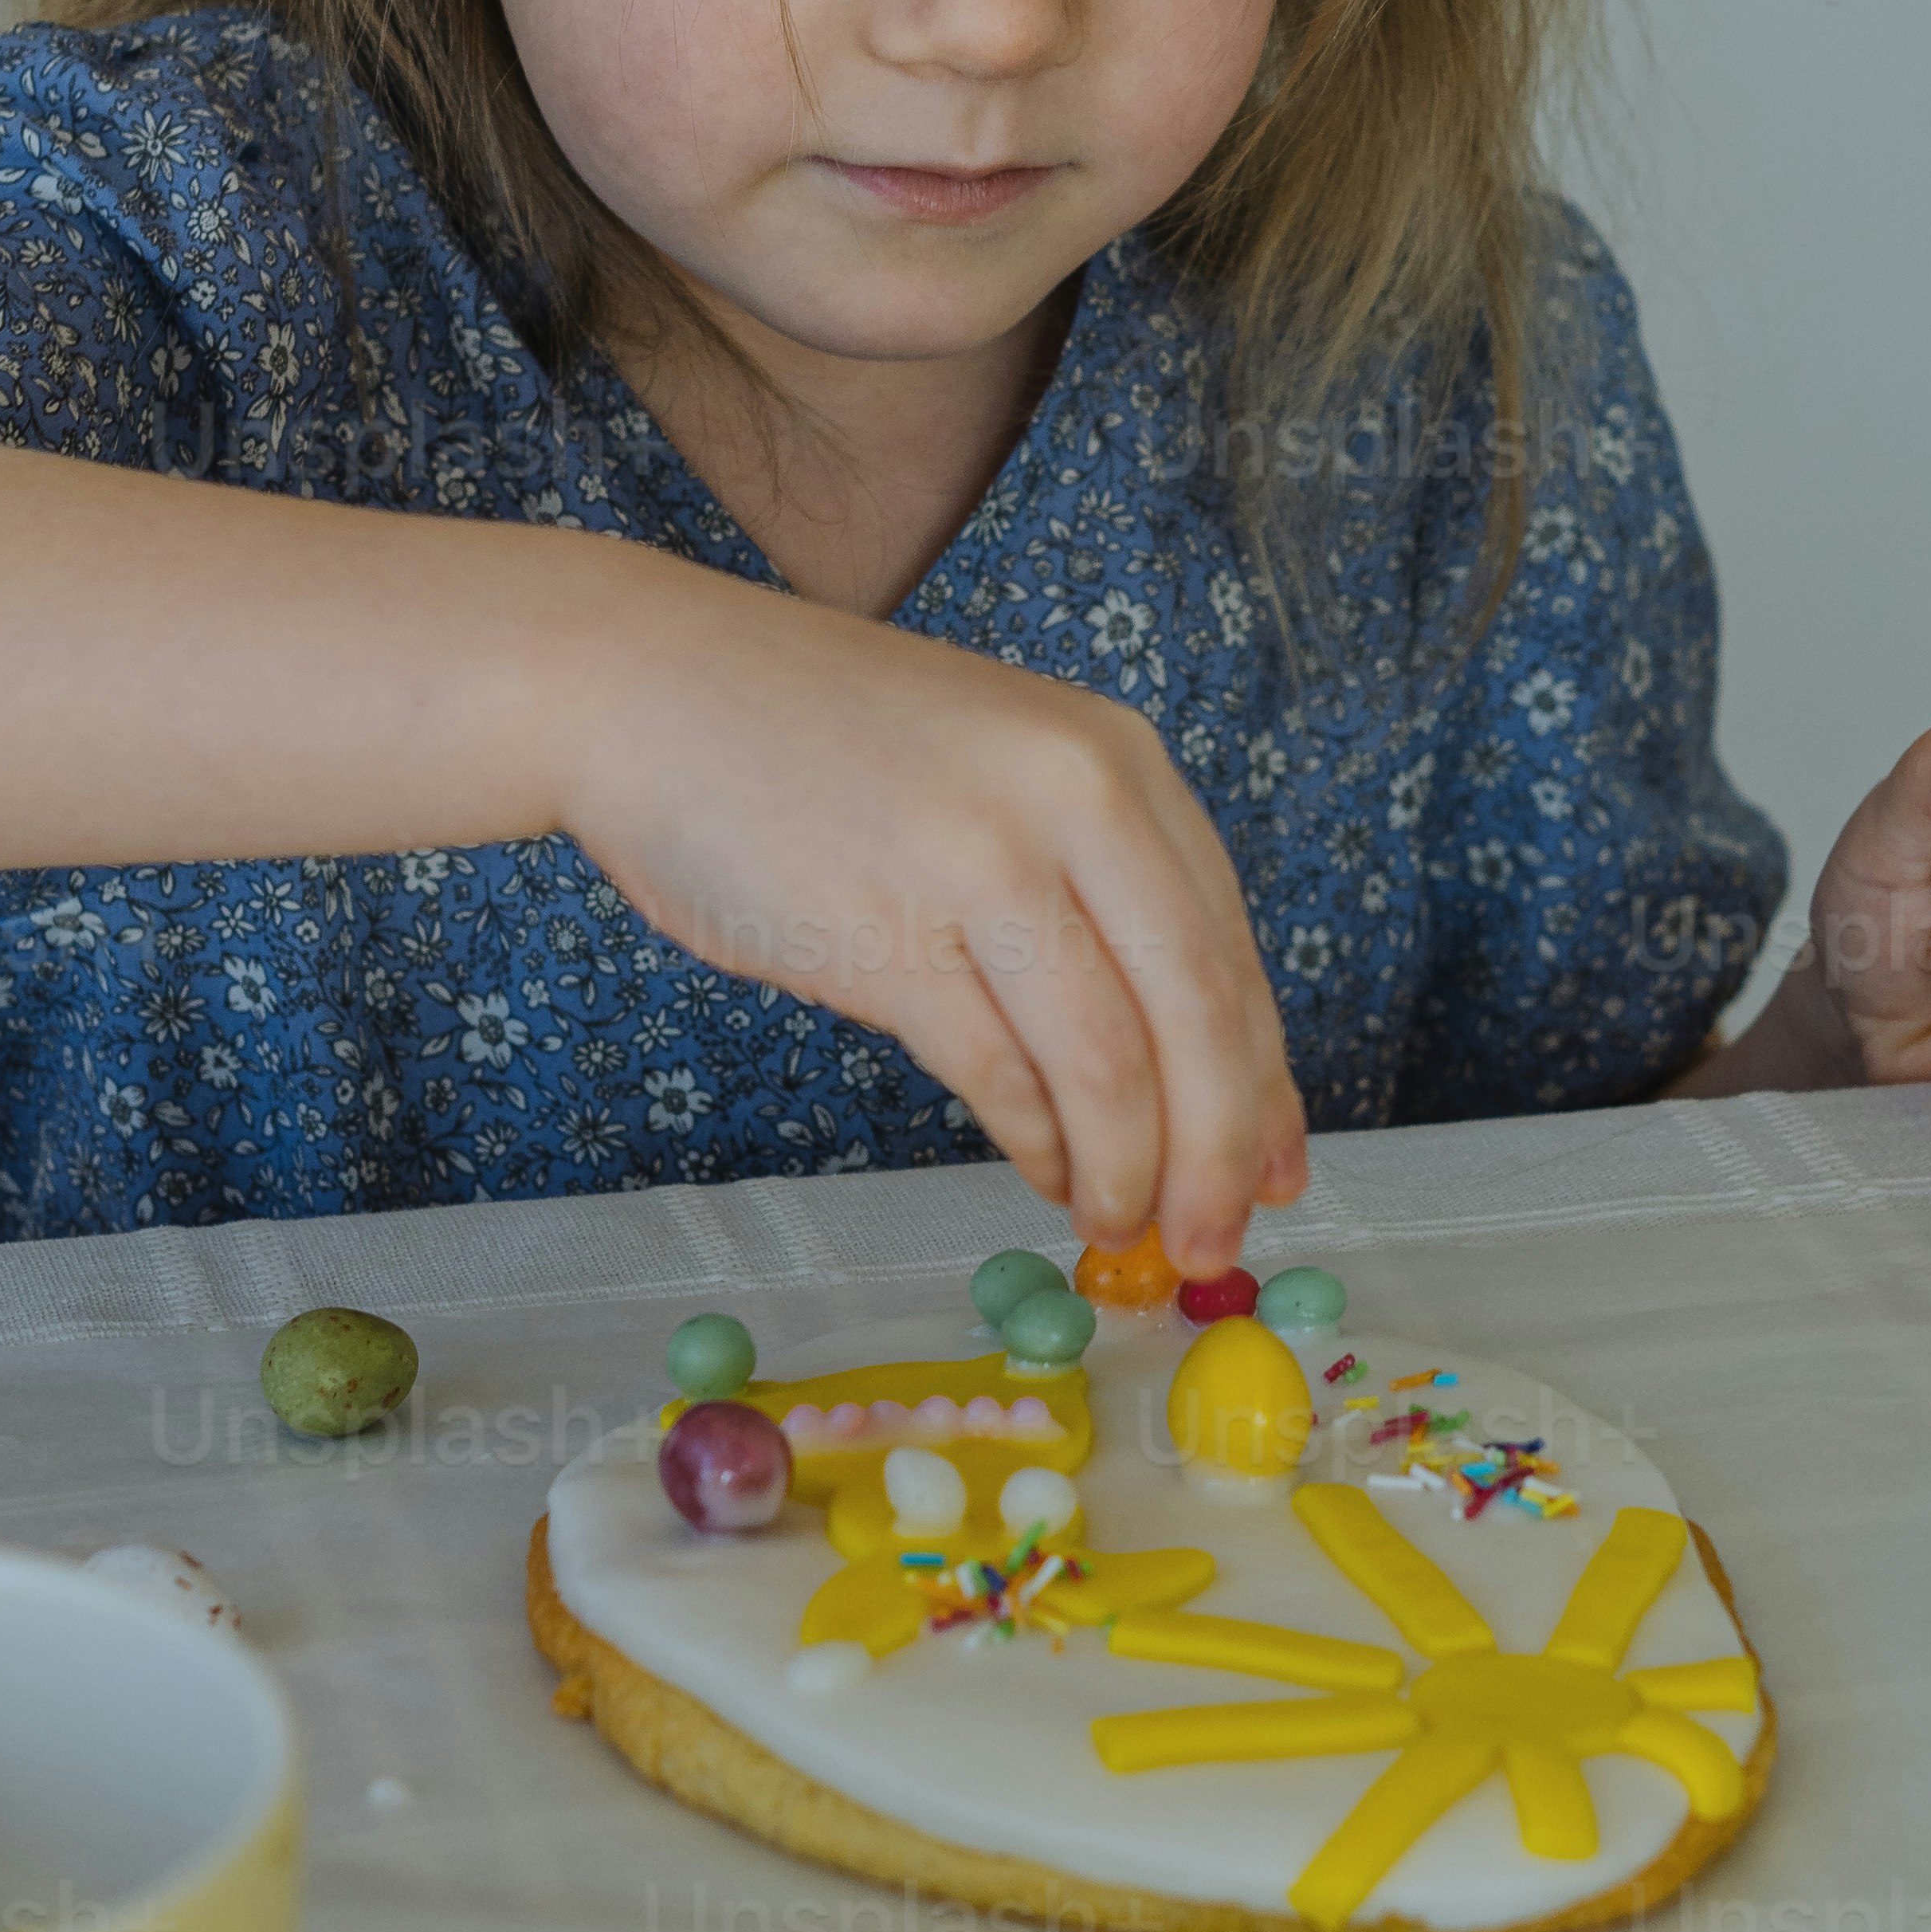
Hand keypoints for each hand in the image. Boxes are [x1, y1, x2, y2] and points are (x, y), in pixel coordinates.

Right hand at [566, 561, 1308, 1272]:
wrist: (650, 688)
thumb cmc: (825, 747)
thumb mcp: (1004, 769)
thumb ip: (1098, 888)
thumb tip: (1194, 1070)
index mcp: (1117, 760)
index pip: (1228, 952)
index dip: (1265, 1084)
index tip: (1281, 1173)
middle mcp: (1071, 799)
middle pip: (1194, 1017)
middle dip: (1219, 1154)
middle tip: (1210, 1243)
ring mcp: (977, 862)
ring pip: (1106, 1064)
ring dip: (1127, 1171)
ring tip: (1120, 1225)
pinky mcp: (884, 932)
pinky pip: (998, 1074)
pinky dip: (1037, 1145)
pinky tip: (1044, 1174)